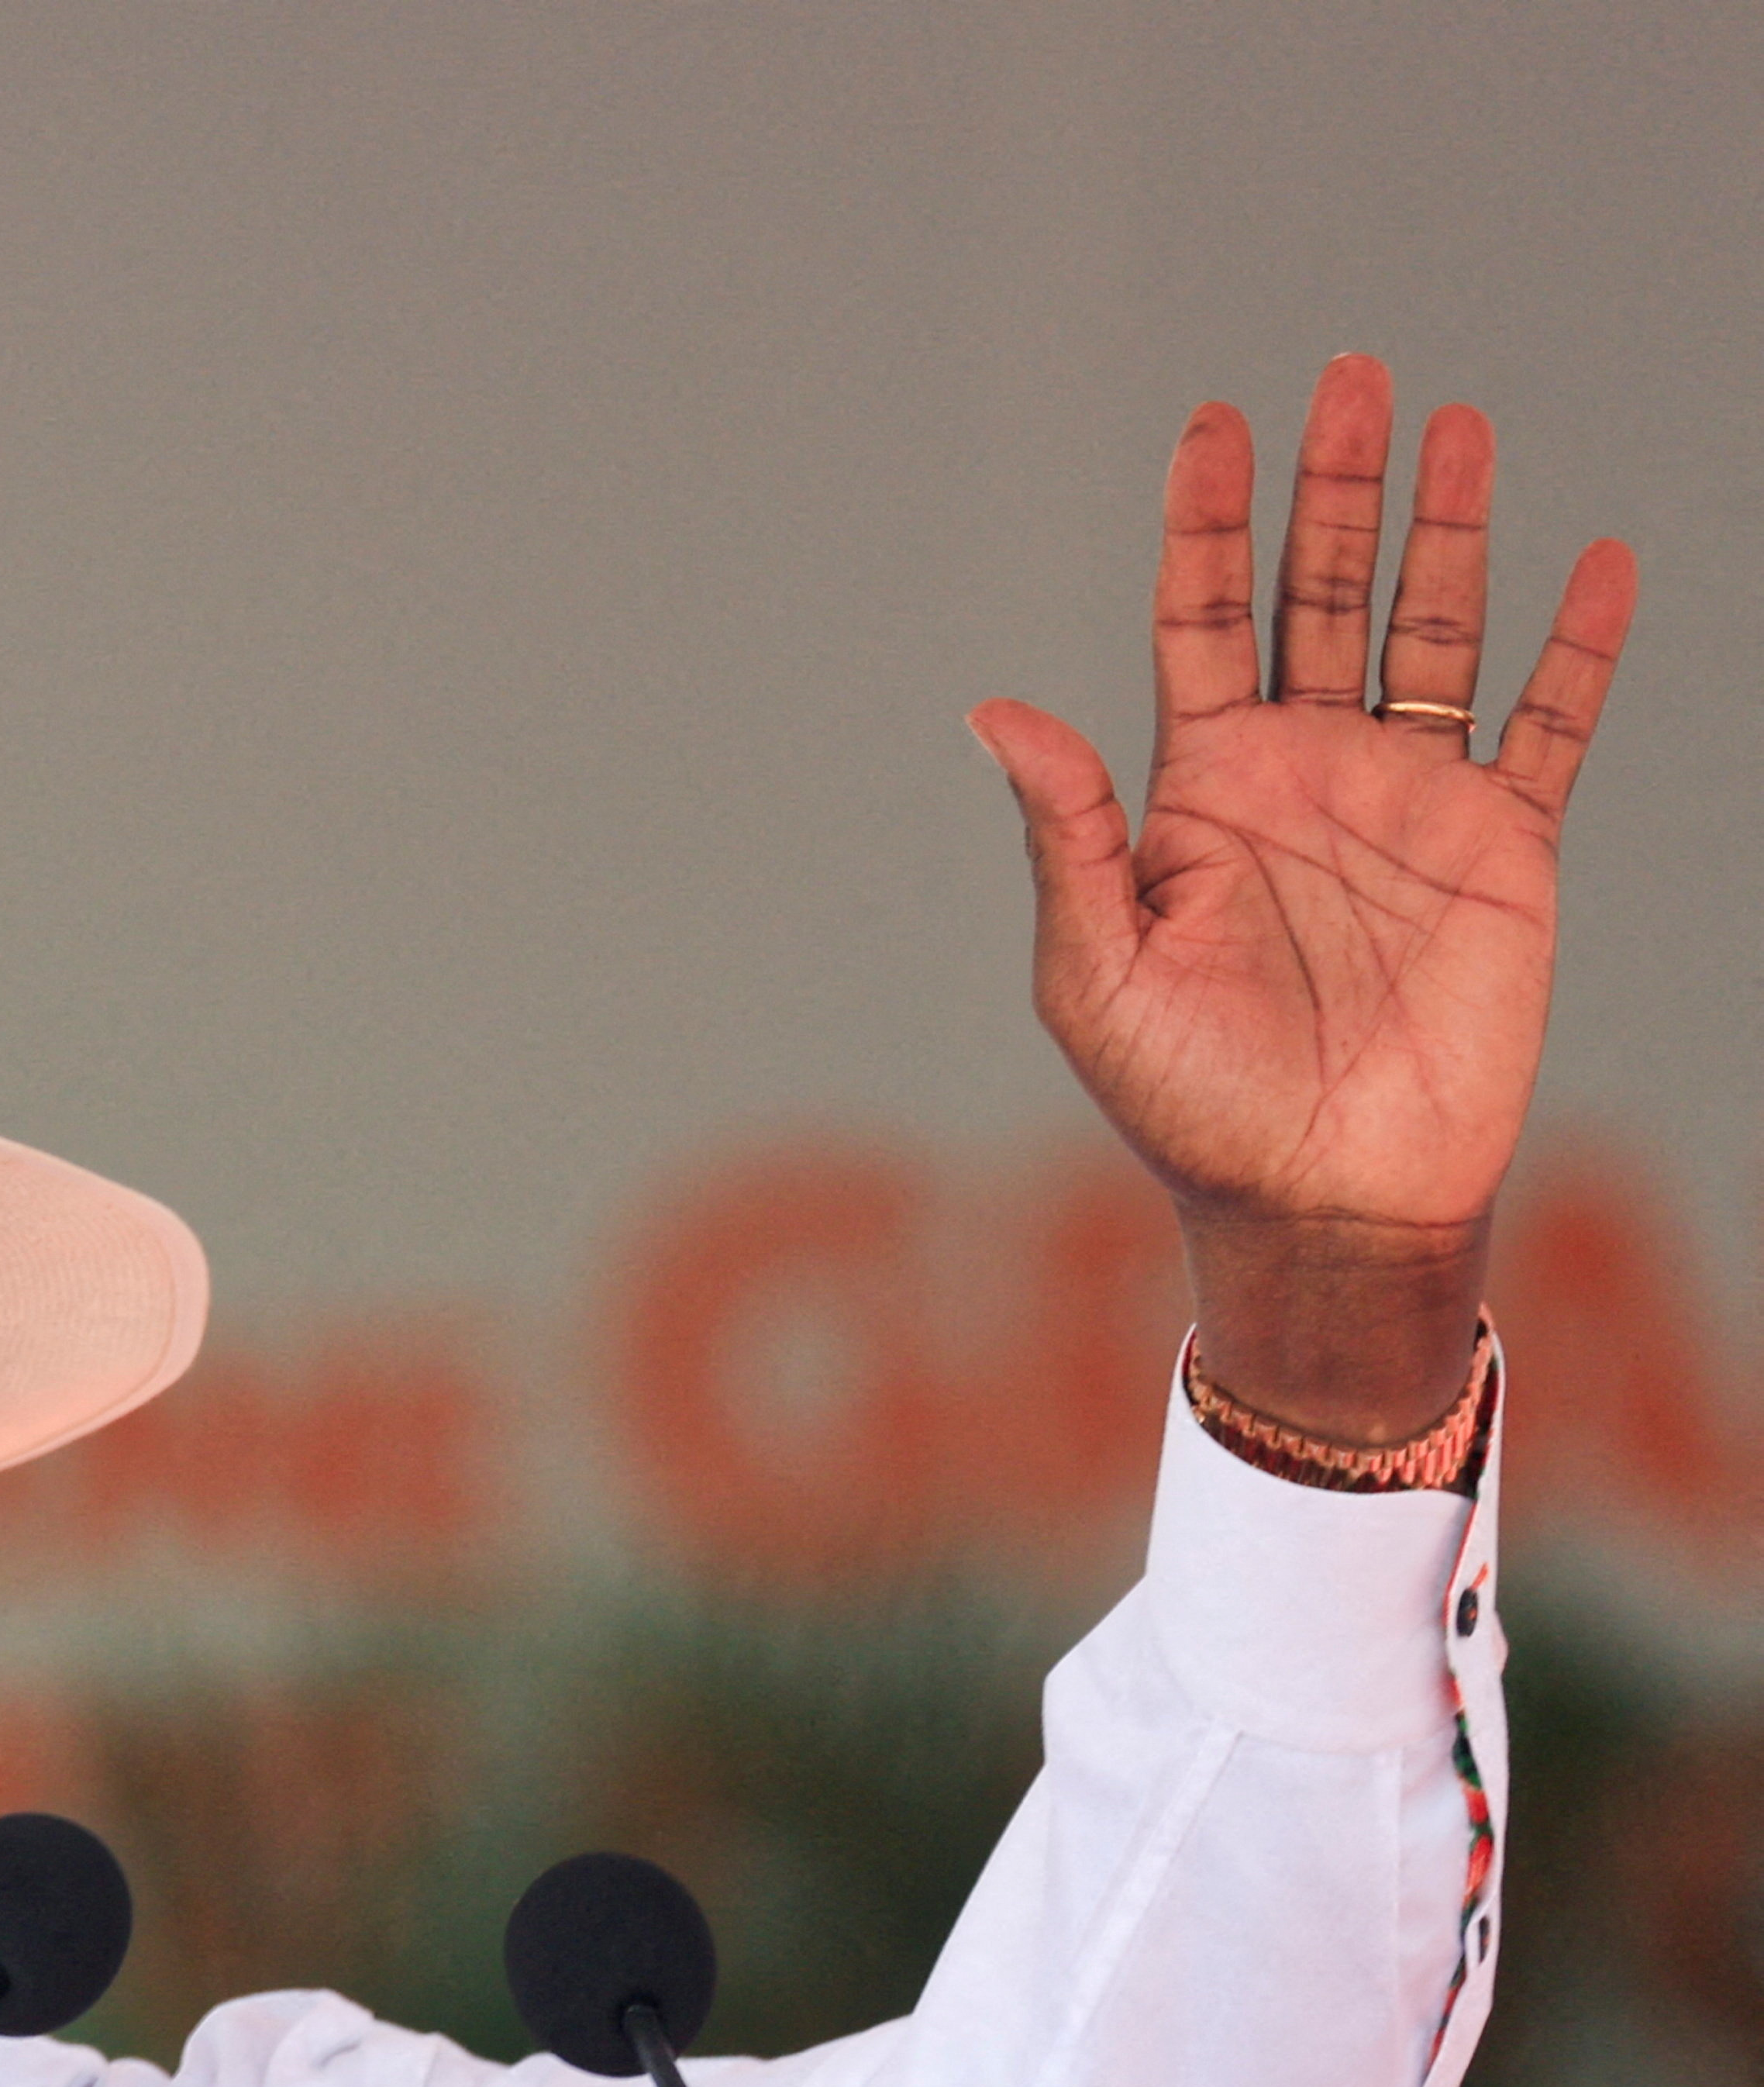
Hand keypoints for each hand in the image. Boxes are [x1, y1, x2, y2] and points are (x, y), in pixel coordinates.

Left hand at [971, 356, 1636, 1442]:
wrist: (1316, 1197)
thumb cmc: (1187, 1102)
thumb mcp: (1095, 973)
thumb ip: (1064, 836)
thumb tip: (998, 709)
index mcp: (1198, 790)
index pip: (1201, 620)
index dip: (1207, 523)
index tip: (1213, 422)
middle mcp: (1304, 774)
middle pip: (1321, 595)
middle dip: (1335, 487)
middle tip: (1351, 375)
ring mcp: (1408, 803)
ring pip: (1431, 631)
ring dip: (1448, 531)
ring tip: (1458, 423)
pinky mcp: (1504, 850)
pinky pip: (1551, 728)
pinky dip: (1579, 649)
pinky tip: (1600, 566)